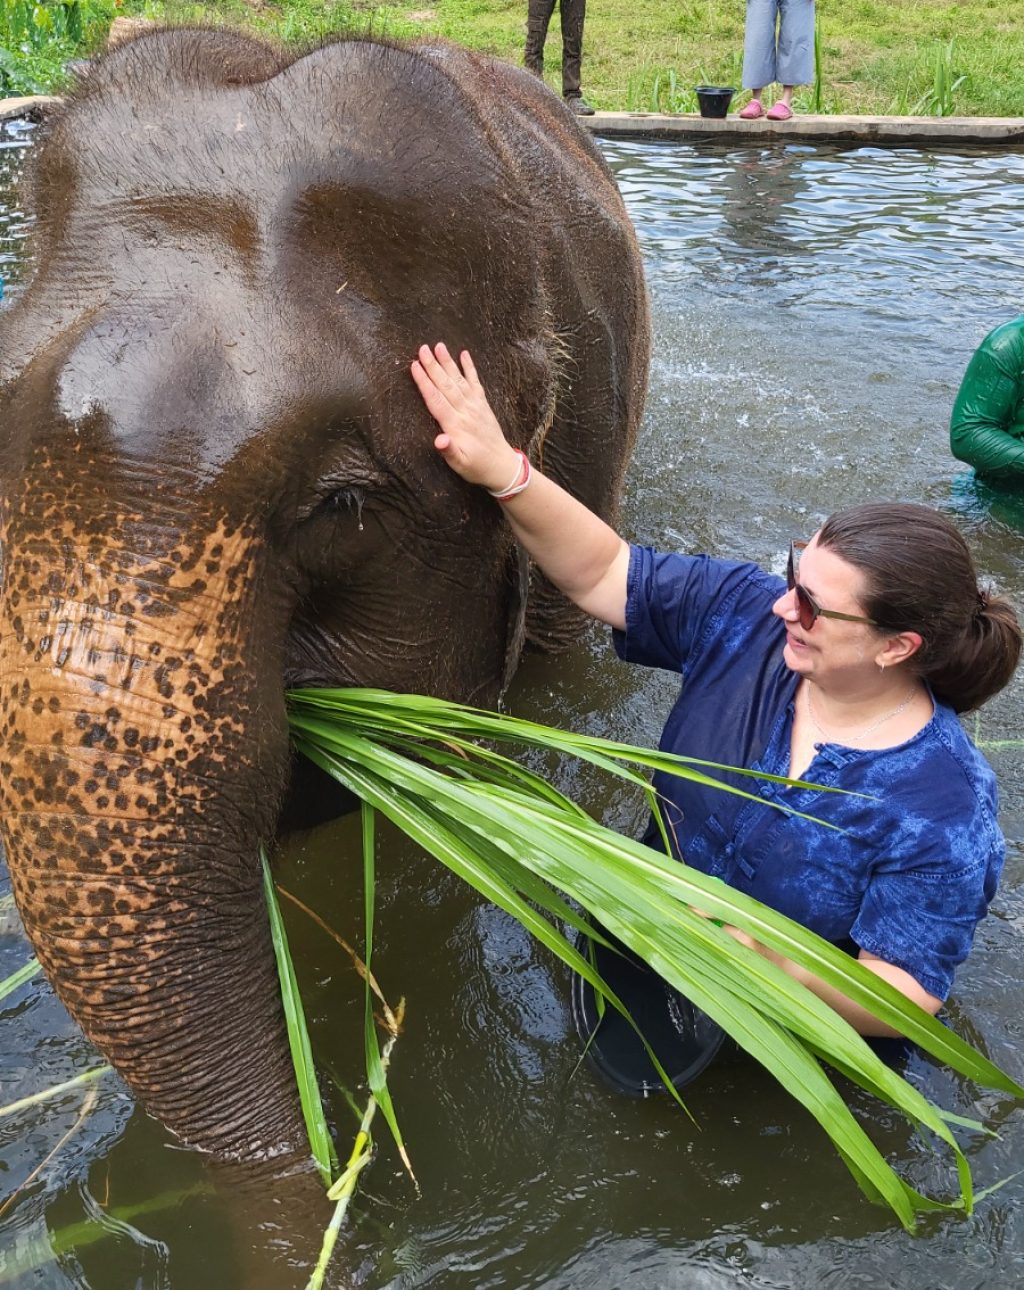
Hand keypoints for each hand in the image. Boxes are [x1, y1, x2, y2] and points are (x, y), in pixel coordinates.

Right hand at [410, 343, 521, 490]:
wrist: (502, 466)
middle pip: (446, 385)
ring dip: (448, 363)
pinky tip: (464, 354)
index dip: (424, 382)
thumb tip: (438, 440)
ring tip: (439, 346)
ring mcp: (476, 406)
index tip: (414, 365)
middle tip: (423, 348)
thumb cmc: (476, 467)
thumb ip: (449, 451)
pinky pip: (476, 383)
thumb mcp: (459, 464)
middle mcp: (466, 411)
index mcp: (456, 425)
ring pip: (459, 380)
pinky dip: (470, 368)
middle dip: (433, 366)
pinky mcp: (483, 405)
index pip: (436, 399)